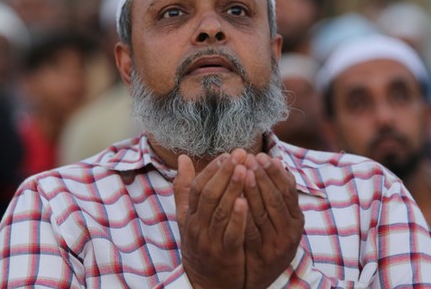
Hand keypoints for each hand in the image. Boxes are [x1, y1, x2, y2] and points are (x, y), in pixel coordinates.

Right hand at [174, 152, 249, 288]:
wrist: (205, 283)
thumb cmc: (199, 244)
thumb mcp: (188, 217)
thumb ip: (185, 188)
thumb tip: (183, 158)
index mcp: (190, 216)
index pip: (198, 187)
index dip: (212, 169)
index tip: (227, 154)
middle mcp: (197, 226)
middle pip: (208, 195)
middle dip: (225, 173)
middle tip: (240, 155)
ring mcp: (210, 241)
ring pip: (220, 211)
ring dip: (233, 189)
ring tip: (245, 170)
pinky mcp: (225, 254)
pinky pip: (231, 234)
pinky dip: (238, 218)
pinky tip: (246, 202)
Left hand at [242, 153, 304, 287]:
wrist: (266, 277)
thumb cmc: (272, 238)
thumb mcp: (283, 218)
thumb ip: (282, 193)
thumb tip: (279, 162)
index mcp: (296, 219)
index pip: (287, 191)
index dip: (275, 173)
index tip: (262, 156)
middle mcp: (289, 231)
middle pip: (276, 200)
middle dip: (262, 177)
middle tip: (250, 158)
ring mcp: (275, 244)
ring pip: (263, 214)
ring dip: (252, 191)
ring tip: (241, 172)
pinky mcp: (261, 255)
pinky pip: (250, 232)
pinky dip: (242, 215)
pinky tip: (234, 200)